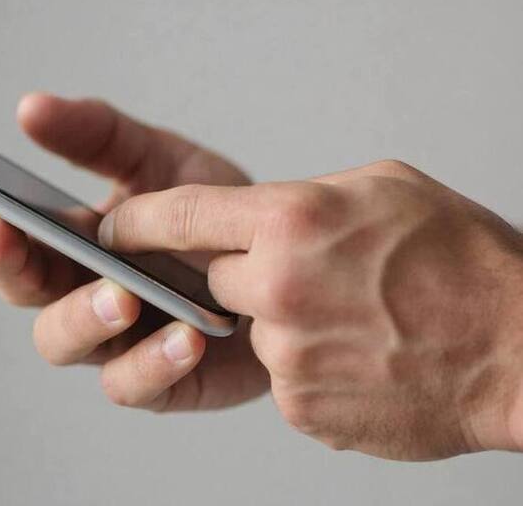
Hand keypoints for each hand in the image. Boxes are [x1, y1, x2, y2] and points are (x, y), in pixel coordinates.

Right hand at [0, 94, 268, 410]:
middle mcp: (90, 299)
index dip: (2, 241)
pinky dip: (154, 361)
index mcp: (79, 248)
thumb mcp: (158, 159)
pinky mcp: (166, 380)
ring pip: (74, 348)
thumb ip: (97, 136)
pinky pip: (137, 384)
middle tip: (52, 250)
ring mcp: (125, 342)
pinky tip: (185, 334)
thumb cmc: (215, 206)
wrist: (285, 252)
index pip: (21, 252)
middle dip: (31, 282)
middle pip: (33, 301)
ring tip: (125, 295)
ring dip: (90, 322)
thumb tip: (30, 108)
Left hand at [99, 160, 522, 459]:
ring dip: (280, 322)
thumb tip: (258, 216)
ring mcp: (285, 352)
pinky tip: (357, 350)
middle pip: (209, 278)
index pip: (179, 214)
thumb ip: (303, 197)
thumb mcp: (381, 189)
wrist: (521, 350)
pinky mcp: (298, 404)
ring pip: (246, 329)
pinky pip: (279, 375)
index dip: (137, 221)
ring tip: (349, 315)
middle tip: (294, 274)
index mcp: (292, 219)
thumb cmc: (463, 262)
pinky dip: (306, 363)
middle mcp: (277, 285)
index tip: (112, 228)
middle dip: (237, 275)